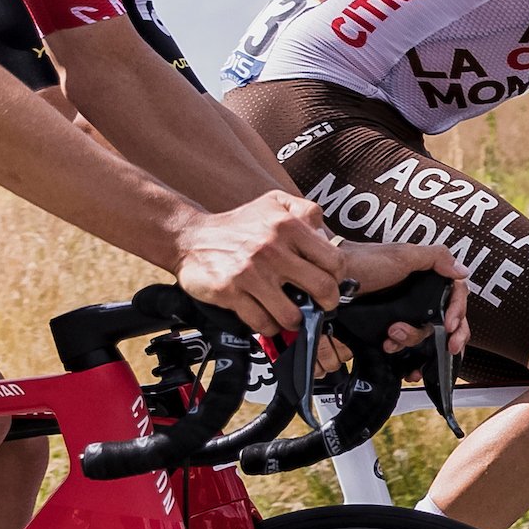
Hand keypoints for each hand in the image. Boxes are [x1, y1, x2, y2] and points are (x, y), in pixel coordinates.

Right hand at [171, 192, 361, 336]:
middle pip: (322, 289)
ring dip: (294, 320)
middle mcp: (271, 249)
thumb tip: (327, 234)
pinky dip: (269, 326)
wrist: (190, 237)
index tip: (330, 283)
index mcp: (287, 226)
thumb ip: (306, 212)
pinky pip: (263, 322)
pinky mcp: (230, 293)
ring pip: (292, 315)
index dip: (337, 277)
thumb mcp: (273, 203)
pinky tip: (267, 316)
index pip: (334, 260)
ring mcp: (251, 273)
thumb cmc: (238, 225)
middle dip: (325, 304)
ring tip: (290, 314)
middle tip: (319, 306)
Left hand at [328, 237, 474, 367]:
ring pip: (423, 335)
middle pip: (444, 321)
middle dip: (444, 334)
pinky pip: (403, 345)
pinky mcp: (386, 327)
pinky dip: (402, 351)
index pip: (455, 296)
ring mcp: (402, 313)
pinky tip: (391, 348)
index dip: (458, 312)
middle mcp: (418, 296)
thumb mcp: (403, 254)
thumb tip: (463, 272)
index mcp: (426, 278)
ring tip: (393, 334)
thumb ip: (436, 258)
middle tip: (447, 346)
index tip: (450, 325)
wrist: (330, 277)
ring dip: (412, 338)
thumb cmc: (365, 261)